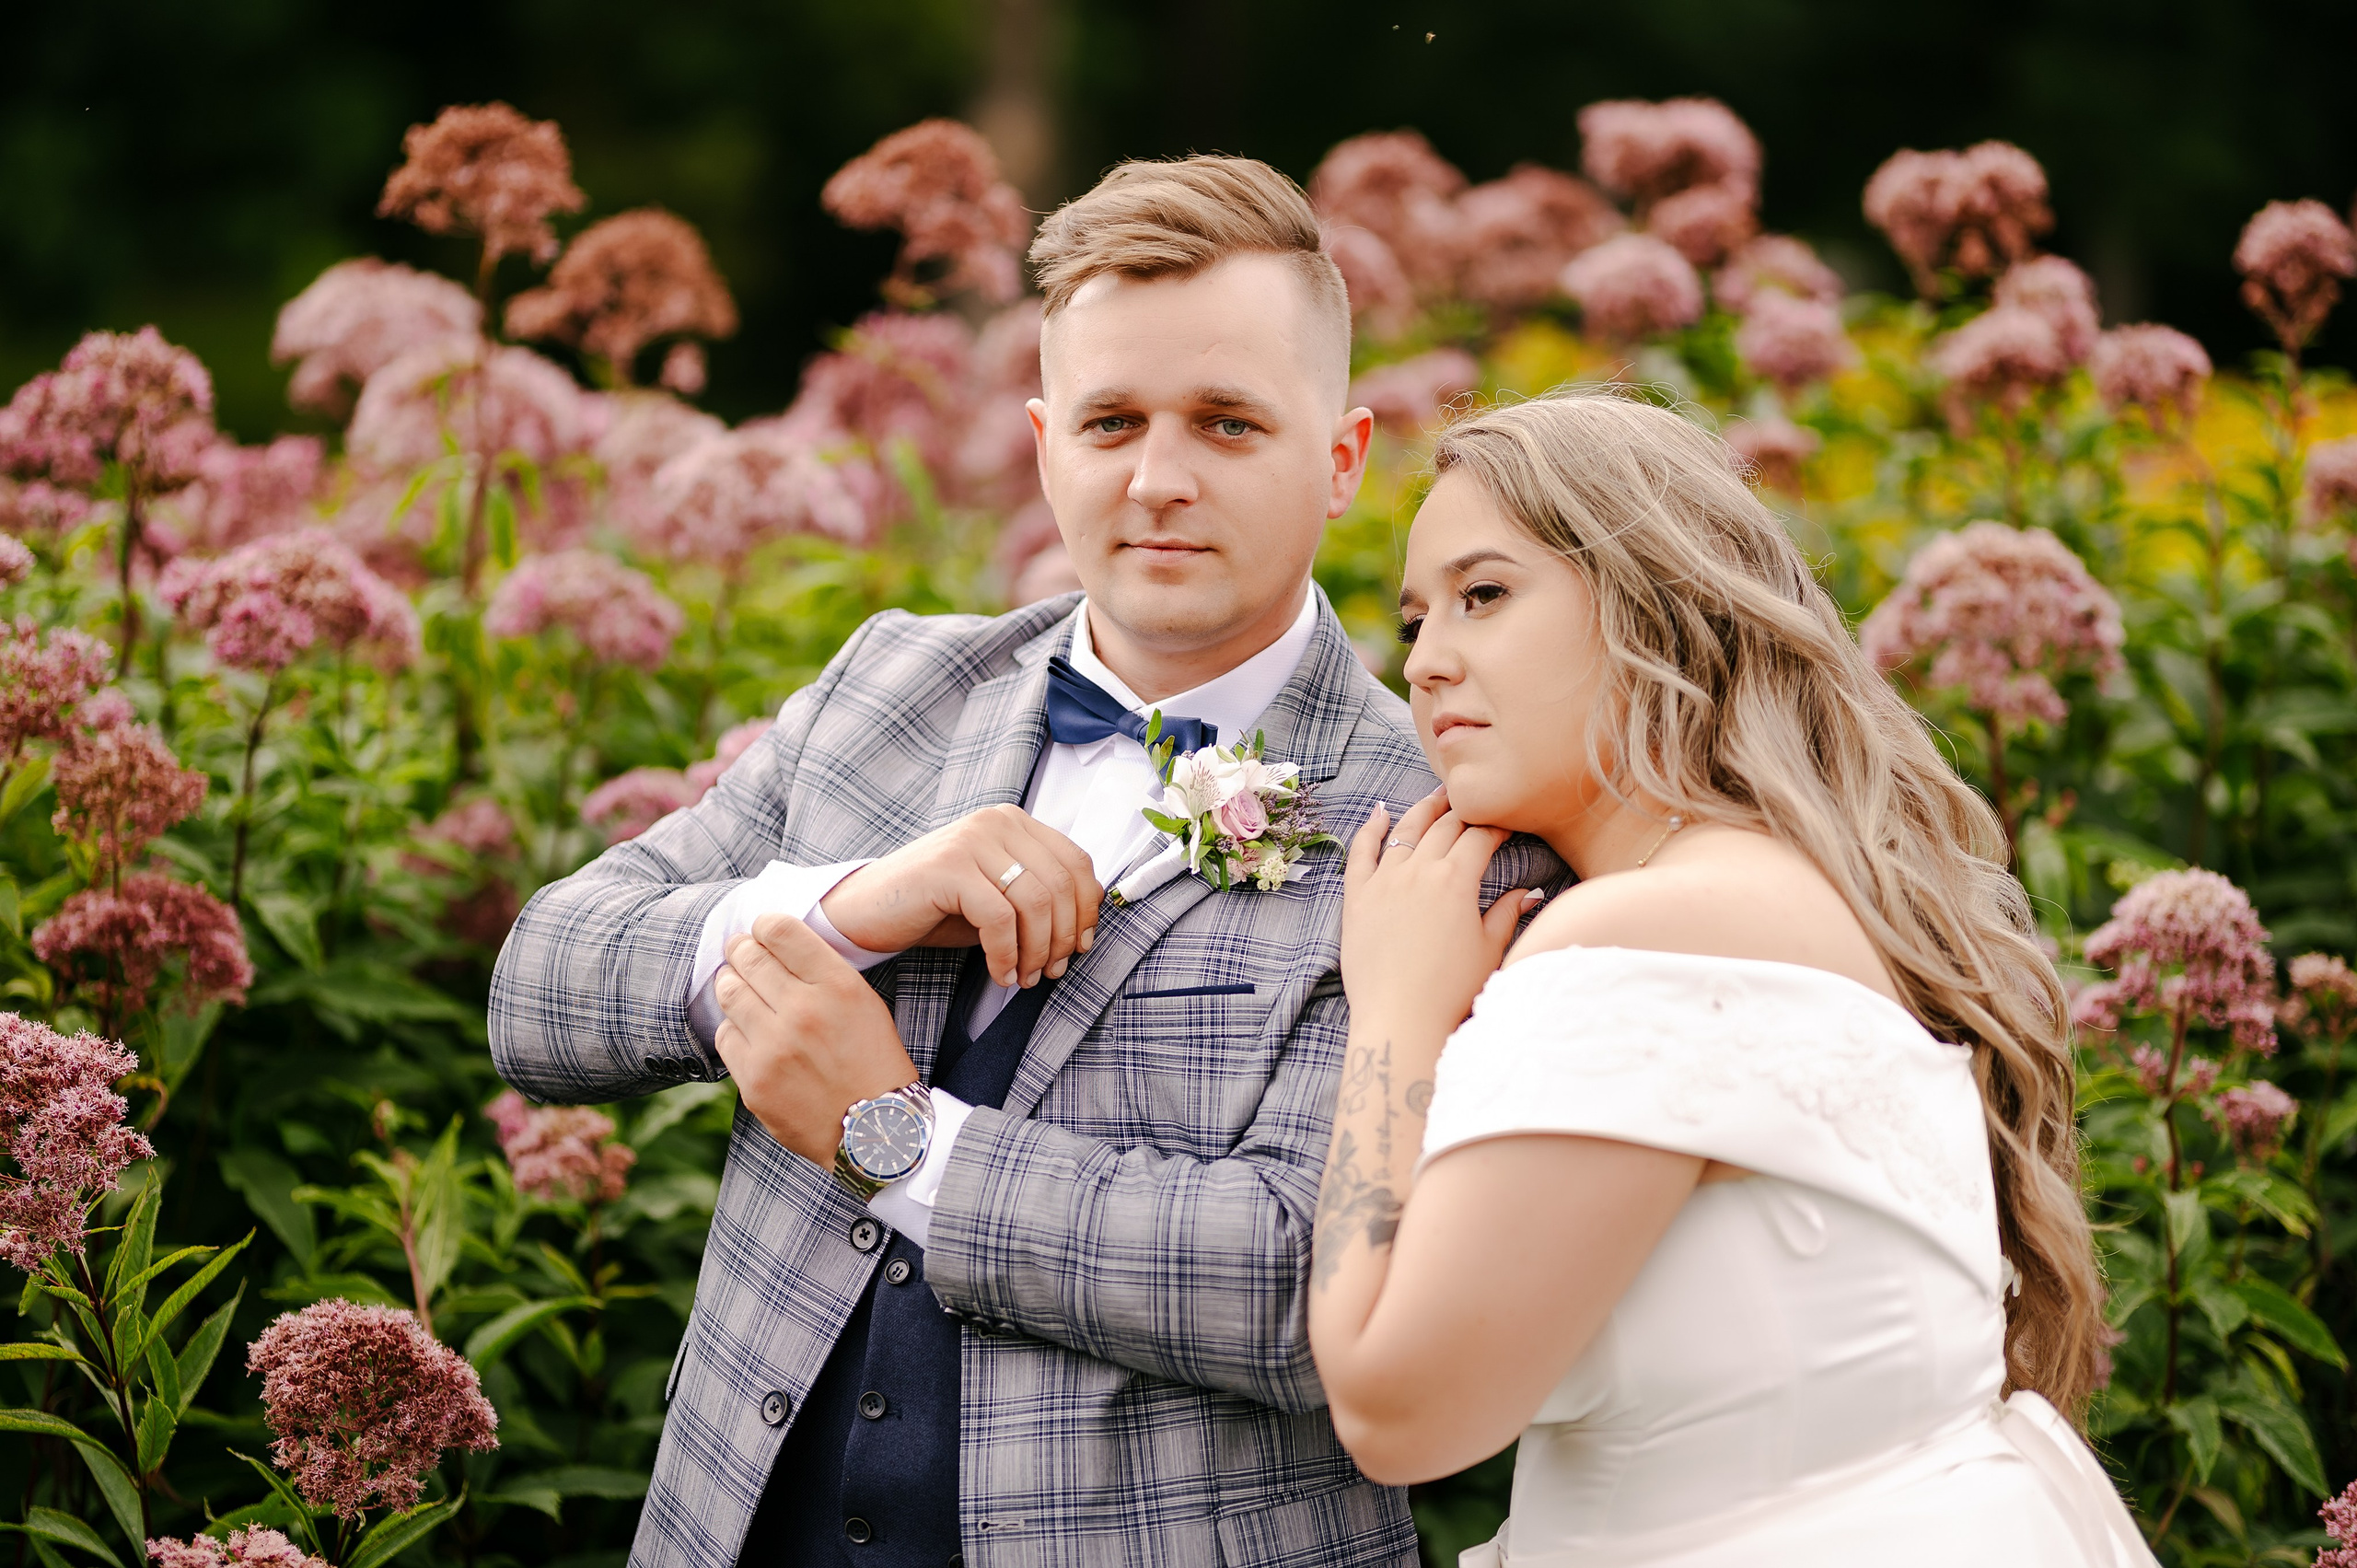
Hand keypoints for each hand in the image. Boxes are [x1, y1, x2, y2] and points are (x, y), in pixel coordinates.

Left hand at [713, 913, 919, 1163]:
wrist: (877, 1132)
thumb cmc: (873, 1062)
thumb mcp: (865, 1004)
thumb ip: (822, 973)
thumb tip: (773, 946)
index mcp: (838, 986)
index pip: (780, 930)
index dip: (764, 926)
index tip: (762, 931)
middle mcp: (803, 1012)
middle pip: (748, 957)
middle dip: (740, 949)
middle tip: (739, 950)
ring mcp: (774, 1048)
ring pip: (730, 992)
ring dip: (732, 984)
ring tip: (739, 986)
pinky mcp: (754, 1080)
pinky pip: (725, 1036)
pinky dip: (734, 1030)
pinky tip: (750, 1033)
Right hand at [820, 804, 1102, 989]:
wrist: (867, 910)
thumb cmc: (935, 908)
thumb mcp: (997, 898)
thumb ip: (1037, 900)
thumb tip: (1084, 932)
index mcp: (1013, 822)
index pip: (1076, 862)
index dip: (1087, 911)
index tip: (1081, 948)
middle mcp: (996, 822)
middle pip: (1061, 884)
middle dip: (1064, 938)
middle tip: (1051, 972)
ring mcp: (971, 840)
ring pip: (1035, 902)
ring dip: (1037, 951)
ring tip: (1025, 978)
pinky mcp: (949, 866)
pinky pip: (999, 918)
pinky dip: (1007, 954)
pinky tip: (1001, 973)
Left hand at [1340, 789, 1530, 1047]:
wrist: (1401, 1019)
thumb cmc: (1451, 991)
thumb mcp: (1489, 950)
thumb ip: (1507, 913)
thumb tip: (1529, 892)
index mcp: (1456, 879)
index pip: (1480, 837)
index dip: (1496, 827)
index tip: (1506, 825)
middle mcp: (1419, 870)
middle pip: (1444, 827)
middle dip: (1463, 812)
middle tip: (1474, 805)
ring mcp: (1384, 880)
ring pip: (1405, 830)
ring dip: (1424, 811)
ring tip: (1438, 799)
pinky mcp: (1357, 896)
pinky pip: (1360, 851)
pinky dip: (1370, 828)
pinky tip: (1380, 813)